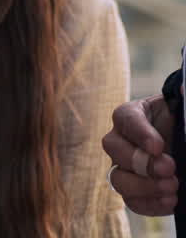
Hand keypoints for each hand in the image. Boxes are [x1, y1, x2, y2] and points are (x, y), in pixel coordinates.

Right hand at [102, 94, 177, 215]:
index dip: (139, 133)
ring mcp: (124, 166)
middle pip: (113, 148)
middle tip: (169, 168)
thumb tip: (184, 87)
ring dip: (143, 186)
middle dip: (140, 161)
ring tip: (172, 187)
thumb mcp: (184, 110)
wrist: (185, 144)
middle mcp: (121, 140)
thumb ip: (184, 101)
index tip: (159, 146)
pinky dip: (150, 204)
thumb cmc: (183, 124)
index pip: (125, 118)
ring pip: (117, 178)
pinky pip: (131, 202)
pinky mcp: (134, 190)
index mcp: (133, 114)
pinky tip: (171, 201)